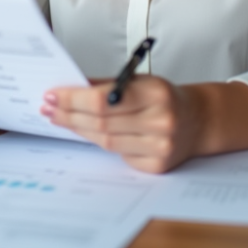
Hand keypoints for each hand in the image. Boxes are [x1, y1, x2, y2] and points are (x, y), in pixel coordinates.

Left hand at [40, 75, 203, 173]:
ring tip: (61, 119)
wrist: (197, 121)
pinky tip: (87, 132)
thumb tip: (68, 87)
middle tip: (49, 108)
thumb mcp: (140, 81)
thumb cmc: (164, 98)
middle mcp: (161, 121)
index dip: (73, 99)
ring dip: (78, 129)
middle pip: (101, 123)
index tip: (53, 95)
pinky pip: (118, 155)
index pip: (103, 100)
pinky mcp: (156, 166)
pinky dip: (100, 143)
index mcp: (156, 93)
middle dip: (69, 114)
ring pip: (105, 141)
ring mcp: (160, 147)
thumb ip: (106, 84)